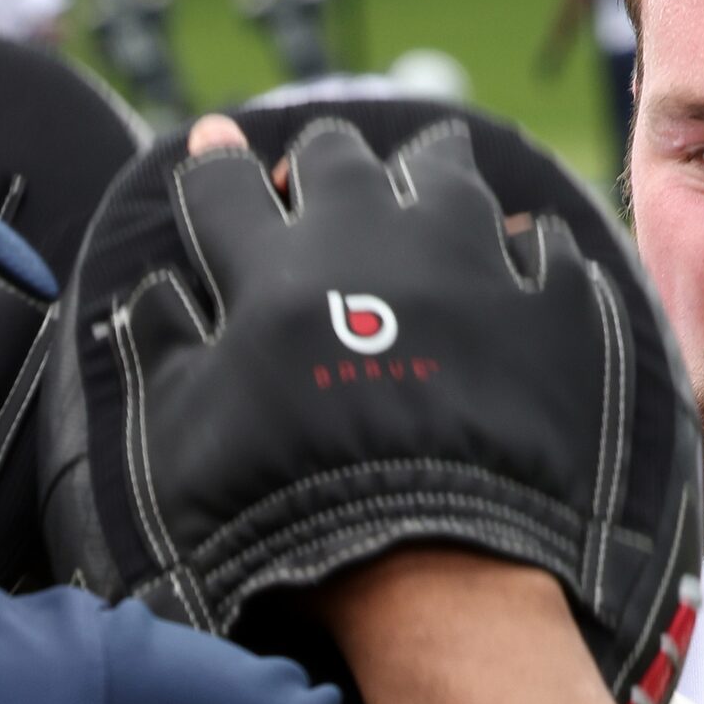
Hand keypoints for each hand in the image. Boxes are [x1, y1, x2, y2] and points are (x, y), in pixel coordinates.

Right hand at [42, 99, 703, 703]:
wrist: (428, 561)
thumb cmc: (281, 512)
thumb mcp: (178, 443)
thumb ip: (159, 356)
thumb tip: (153, 294)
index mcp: (271, 269)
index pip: (228, 192)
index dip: (215, 165)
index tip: (211, 142)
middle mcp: (371, 241)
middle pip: (339, 163)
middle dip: (323, 157)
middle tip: (320, 161)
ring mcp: (470, 265)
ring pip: (448, 179)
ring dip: (432, 167)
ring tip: (432, 157)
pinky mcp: (550, 312)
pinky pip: (551, 255)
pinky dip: (540, 250)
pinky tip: (538, 249)